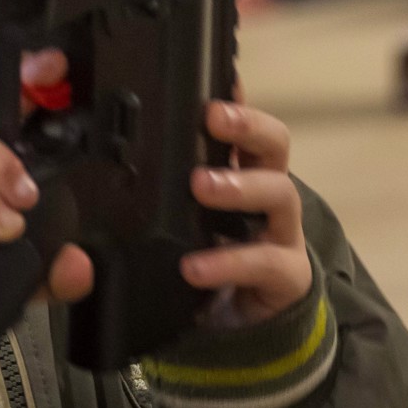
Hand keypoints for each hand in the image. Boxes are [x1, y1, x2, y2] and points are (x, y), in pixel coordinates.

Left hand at [182, 99, 310, 324]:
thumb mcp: (183, 218)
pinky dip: (228, 262)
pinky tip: (194, 266)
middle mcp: (270, 192)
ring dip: (241, 185)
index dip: (238, 98)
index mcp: (244, 172)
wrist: (237, 329)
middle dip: (248, 125)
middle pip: (275, 144)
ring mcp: (283, 232)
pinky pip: (265, 262)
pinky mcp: (288, 275)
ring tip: (202, 185)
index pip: (245, 125)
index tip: (220, 78)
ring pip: (280, 193)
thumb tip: (119, 149)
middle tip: (214, 117)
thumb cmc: (209, 257)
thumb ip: (166, 186)